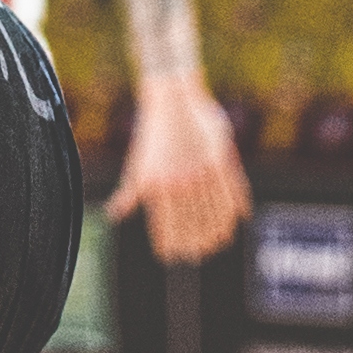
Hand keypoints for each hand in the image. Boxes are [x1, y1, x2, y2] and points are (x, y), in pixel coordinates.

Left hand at [109, 72, 250, 267]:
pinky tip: (237, 220)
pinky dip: (237, 208)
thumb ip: (130, 192)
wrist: (171, 97)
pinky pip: (233, 191)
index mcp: (158, 185)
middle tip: (197, 253)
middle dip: (194, 243)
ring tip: (216, 243)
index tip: (172, 255)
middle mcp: (180, 182)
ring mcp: (201, 171)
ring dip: (216, 231)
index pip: (165, 224)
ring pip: (214, 212)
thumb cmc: (151, 133)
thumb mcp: (138, 164)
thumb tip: (114, 215)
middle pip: (192, 223)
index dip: (169, 243)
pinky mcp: (220, 158)